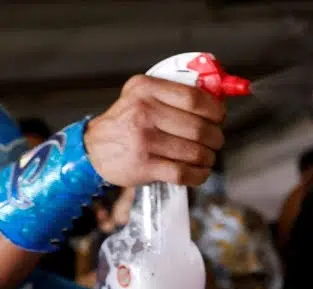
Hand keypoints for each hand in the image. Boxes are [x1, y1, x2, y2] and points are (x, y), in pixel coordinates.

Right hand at [85, 76, 226, 187]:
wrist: (93, 149)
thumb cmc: (126, 122)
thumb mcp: (142, 95)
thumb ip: (174, 93)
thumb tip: (218, 98)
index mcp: (146, 88)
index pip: (195, 98)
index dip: (216, 111)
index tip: (219, 118)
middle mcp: (144, 111)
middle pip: (200, 128)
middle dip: (216, 138)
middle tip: (214, 141)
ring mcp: (144, 140)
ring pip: (195, 152)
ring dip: (208, 158)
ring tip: (205, 157)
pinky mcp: (144, 166)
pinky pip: (184, 173)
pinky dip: (198, 175)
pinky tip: (198, 172)